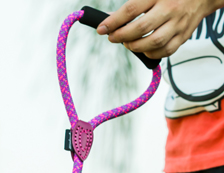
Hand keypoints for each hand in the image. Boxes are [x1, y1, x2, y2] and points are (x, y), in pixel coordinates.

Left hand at [96, 0, 221, 58]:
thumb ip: (133, 5)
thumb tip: (109, 19)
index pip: (131, 9)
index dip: (113, 21)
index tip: (101, 28)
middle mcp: (170, 9)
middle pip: (140, 28)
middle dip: (121, 36)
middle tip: (112, 37)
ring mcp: (178, 24)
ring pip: (152, 42)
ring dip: (134, 47)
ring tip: (127, 43)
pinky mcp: (183, 36)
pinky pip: (164, 51)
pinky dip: (149, 54)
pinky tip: (143, 49)